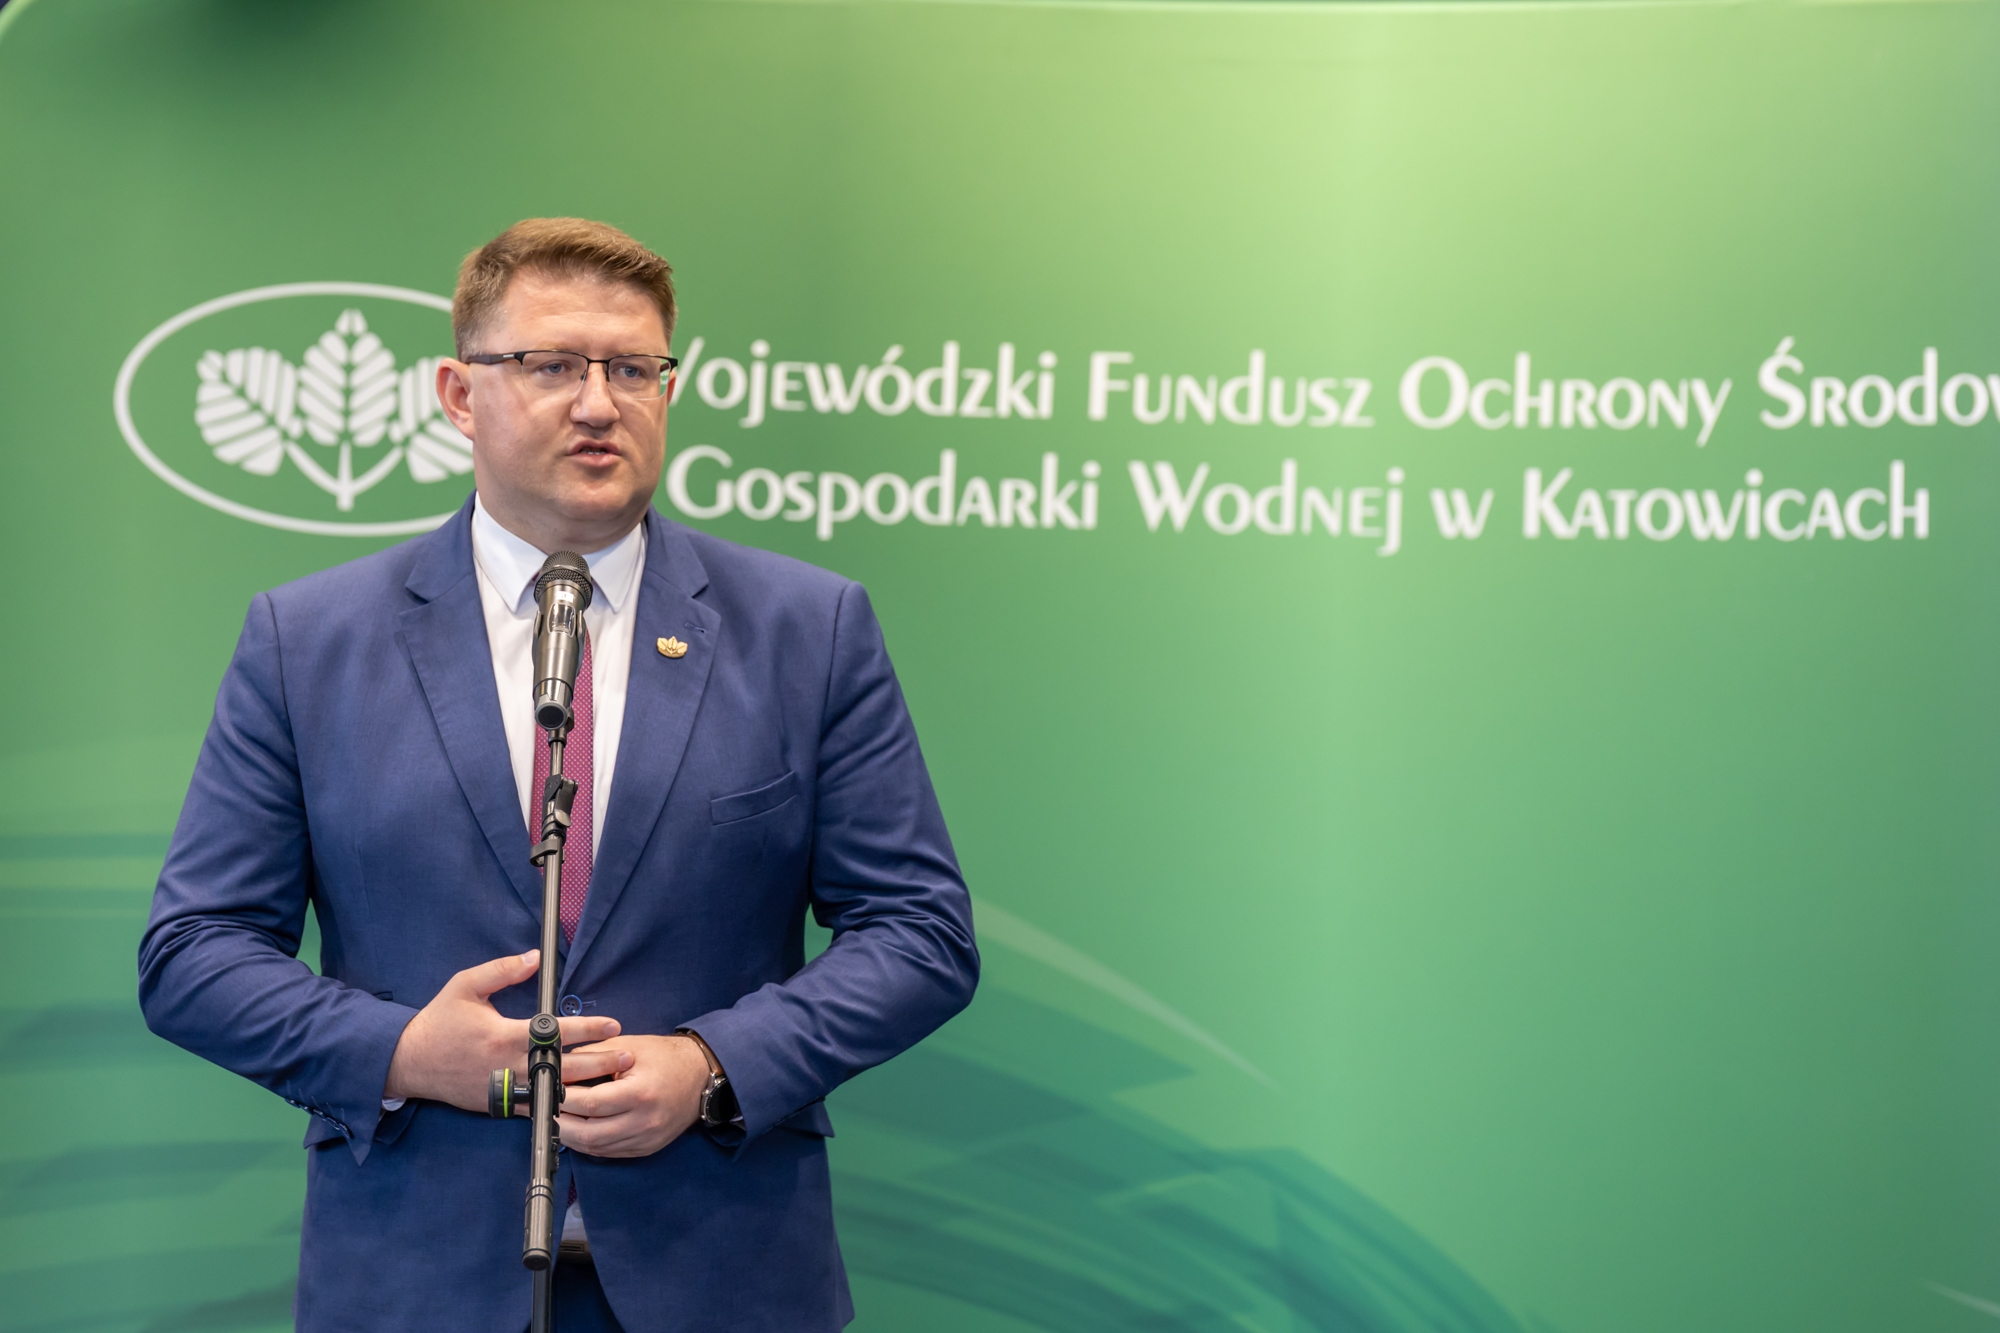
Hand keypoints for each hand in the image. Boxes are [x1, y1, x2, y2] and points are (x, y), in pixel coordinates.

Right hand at [383, 950, 625, 1111]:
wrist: (410, 1062)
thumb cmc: (439, 1021)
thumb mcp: (465, 986)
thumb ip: (501, 971)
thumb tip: (535, 958)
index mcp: (503, 1035)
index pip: (555, 1032)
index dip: (588, 1028)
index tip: (613, 1025)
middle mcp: (508, 1066)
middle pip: (563, 1067)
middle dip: (599, 1063)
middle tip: (629, 1057)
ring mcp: (504, 1089)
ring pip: (553, 1092)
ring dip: (585, 1087)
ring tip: (616, 1081)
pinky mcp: (499, 1105)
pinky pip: (535, 1107)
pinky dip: (560, 1104)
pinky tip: (584, 1101)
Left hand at [556, 1033, 710, 1157]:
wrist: (700, 1075)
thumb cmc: (663, 1056)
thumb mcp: (628, 1045)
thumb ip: (592, 1056)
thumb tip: (559, 1068)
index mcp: (639, 1093)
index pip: (590, 1104)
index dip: (563, 1099)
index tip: (546, 1091)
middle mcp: (643, 1122)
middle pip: (588, 1133)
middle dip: (559, 1123)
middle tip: (540, 1112)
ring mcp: (645, 1139)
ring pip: (596, 1147)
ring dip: (570, 1136)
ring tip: (553, 1121)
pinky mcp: (645, 1149)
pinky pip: (608, 1152)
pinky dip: (588, 1143)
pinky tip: (576, 1130)